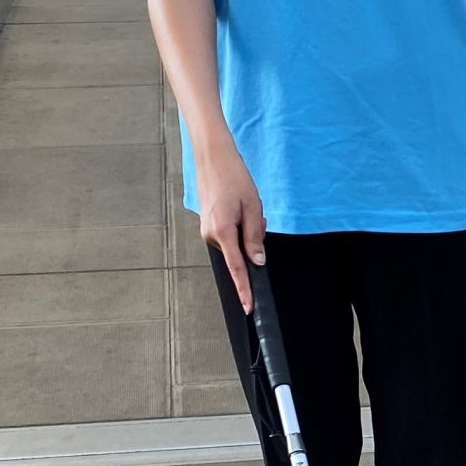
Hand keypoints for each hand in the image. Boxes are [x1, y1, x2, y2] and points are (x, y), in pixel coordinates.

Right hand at [198, 139, 265, 310]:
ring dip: (247, 232)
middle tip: (258, 217)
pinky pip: (229, 236)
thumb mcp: (253, 208)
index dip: (245, 289)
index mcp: (223, 232)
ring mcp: (207, 231)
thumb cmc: (234, 178)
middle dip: (253, 242)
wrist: (213, 158)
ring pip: (235, 244)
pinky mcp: (207, 226)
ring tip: (247, 208)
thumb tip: (257, 261)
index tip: (249, 307)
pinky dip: (240, 227)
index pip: (237, 269)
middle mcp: (211, 235)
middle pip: (239, 254)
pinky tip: (241, 208)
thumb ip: (255, 238)